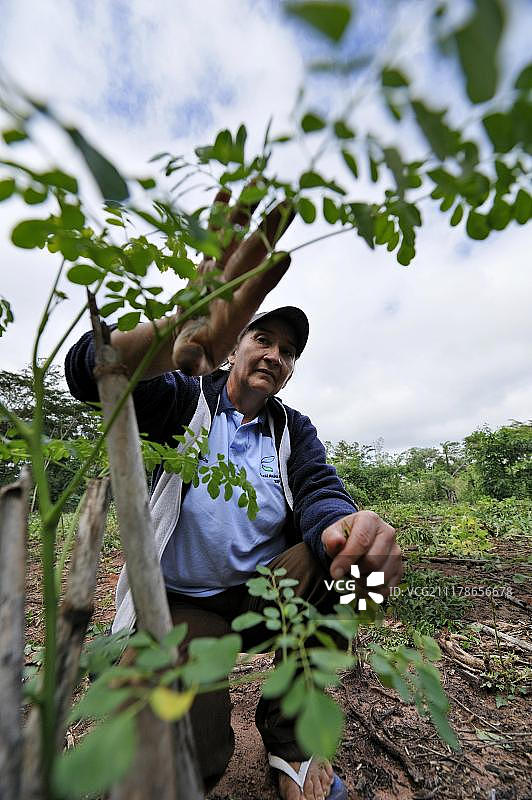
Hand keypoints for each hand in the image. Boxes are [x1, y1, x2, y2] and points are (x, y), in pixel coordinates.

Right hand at [171, 189, 293, 374]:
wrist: (190, 337)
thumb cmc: (195, 353)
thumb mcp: (192, 360)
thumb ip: (192, 360)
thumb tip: (187, 363)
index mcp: (235, 312)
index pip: (253, 292)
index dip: (267, 275)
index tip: (285, 255)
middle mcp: (233, 285)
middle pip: (253, 255)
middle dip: (269, 229)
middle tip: (290, 202)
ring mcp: (222, 270)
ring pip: (237, 236)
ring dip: (249, 210)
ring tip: (263, 179)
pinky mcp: (208, 262)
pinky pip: (212, 234)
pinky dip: (217, 213)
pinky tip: (226, 188)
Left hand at [321, 510, 402, 596]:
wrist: (355, 544)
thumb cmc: (343, 539)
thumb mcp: (331, 534)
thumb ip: (331, 538)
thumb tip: (335, 542)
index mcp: (370, 520)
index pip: (362, 541)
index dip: (347, 560)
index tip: (334, 573)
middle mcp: (388, 533)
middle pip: (373, 562)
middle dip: (355, 571)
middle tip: (346, 571)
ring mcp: (396, 552)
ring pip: (381, 578)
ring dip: (363, 583)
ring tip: (354, 576)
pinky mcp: (399, 569)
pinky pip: (386, 589)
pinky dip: (371, 592)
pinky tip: (362, 584)